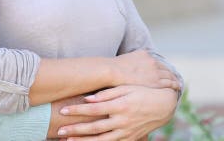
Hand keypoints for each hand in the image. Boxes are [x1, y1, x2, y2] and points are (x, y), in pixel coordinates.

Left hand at [56, 85, 177, 140]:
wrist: (163, 106)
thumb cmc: (143, 92)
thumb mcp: (127, 88)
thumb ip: (107, 93)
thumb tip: (88, 98)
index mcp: (120, 106)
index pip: (94, 110)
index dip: (78, 110)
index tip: (63, 110)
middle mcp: (122, 121)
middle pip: (94, 128)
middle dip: (75, 130)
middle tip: (59, 131)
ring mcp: (126, 132)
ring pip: (101, 140)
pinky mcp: (130, 139)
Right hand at [111, 50, 179, 90]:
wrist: (112, 71)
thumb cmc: (114, 68)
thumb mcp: (125, 58)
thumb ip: (132, 60)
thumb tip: (131, 63)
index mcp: (145, 54)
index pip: (157, 62)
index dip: (162, 68)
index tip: (166, 72)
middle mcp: (152, 61)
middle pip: (165, 68)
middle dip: (170, 74)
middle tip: (175, 78)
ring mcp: (155, 71)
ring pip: (169, 76)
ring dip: (174, 80)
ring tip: (177, 85)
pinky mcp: (156, 82)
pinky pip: (169, 84)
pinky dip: (174, 85)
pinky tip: (177, 88)